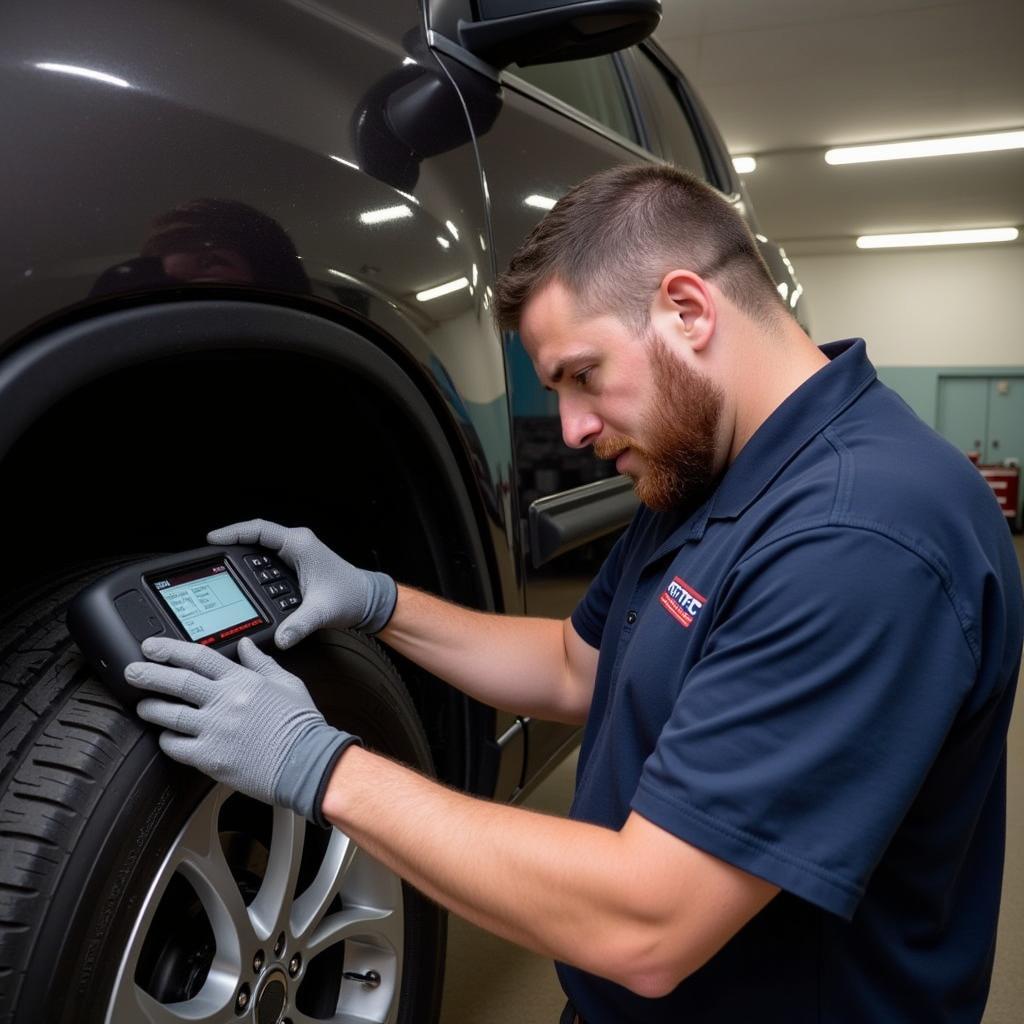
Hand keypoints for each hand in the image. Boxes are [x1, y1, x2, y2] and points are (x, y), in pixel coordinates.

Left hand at [123, 635, 361, 824]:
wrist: (306, 762)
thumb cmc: (301, 725)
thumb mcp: (287, 683)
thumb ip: (261, 663)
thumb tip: (245, 646)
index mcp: (243, 681)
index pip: (199, 658)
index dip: (171, 649)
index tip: (152, 647)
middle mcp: (225, 702)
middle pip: (178, 682)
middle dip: (149, 674)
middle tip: (132, 671)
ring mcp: (216, 730)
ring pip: (171, 714)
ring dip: (152, 708)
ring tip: (142, 705)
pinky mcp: (211, 757)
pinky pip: (178, 747)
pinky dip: (168, 740)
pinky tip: (165, 736)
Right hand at [206, 518, 396, 647]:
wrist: (366, 600)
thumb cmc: (351, 596)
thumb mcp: (323, 612)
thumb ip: (300, 626)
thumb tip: (281, 639)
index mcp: (300, 544)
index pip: (259, 530)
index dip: (234, 532)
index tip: (213, 539)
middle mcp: (296, 545)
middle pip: (255, 537)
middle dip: (231, 545)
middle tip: (209, 557)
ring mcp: (295, 553)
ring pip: (259, 549)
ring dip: (241, 556)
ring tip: (219, 567)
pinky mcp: (294, 564)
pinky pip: (266, 560)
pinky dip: (252, 567)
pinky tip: (241, 579)